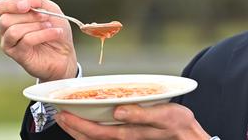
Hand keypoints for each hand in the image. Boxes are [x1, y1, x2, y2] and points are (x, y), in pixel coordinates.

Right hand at [0, 0, 77, 81]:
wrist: (65, 53)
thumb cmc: (56, 29)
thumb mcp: (50, 9)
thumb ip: (36, 0)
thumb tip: (23, 1)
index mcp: (13, 15)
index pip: (1, 6)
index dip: (12, 4)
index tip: (28, 5)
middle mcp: (6, 29)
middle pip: (6, 19)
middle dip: (29, 16)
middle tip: (46, 16)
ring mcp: (9, 43)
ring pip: (13, 30)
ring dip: (35, 26)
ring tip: (50, 26)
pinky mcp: (17, 55)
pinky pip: (25, 41)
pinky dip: (43, 34)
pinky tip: (55, 33)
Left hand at [54, 103, 210, 139]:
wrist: (189, 136)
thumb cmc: (178, 125)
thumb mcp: (164, 115)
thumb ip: (140, 114)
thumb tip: (118, 111)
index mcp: (128, 133)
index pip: (95, 132)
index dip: (77, 124)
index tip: (63, 113)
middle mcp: (122, 139)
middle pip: (90, 138)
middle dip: (72, 128)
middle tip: (58, 114)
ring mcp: (124, 139)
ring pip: (95, 139)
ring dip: (79, 130)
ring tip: (68, 118)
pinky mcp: (128, 136)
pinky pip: (104, 136)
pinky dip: (91, 130)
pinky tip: (89, 122)